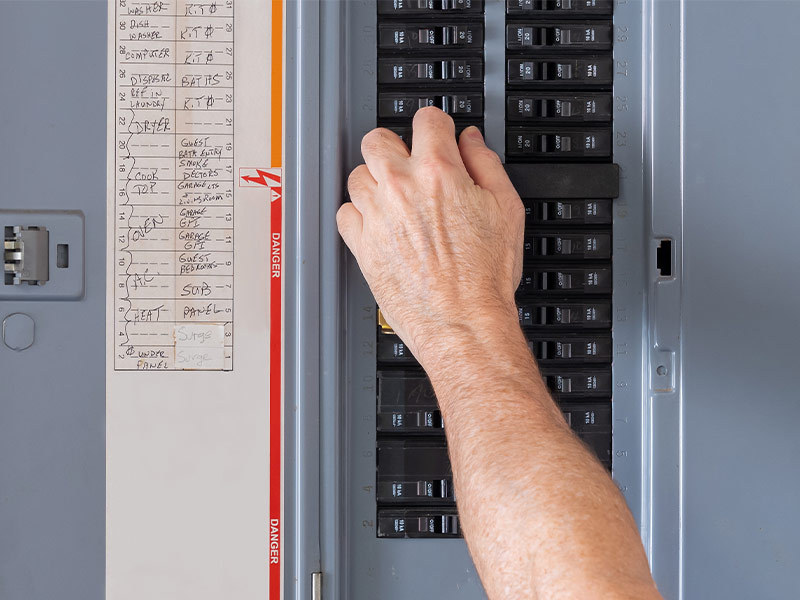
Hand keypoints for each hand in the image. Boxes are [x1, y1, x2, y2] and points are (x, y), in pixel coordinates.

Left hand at [337, 107, 524, 366]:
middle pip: (377, 139)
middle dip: (395, 146)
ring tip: (395, 200)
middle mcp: (400, 188)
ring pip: (357, 175)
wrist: (463, 323)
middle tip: (409, 164)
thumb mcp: (506, 208)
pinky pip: (345, 212)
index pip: (426, 119)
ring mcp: (376, 215)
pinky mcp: (361, 244)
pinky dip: (359, 214)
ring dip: (375, 181)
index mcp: (438, 171)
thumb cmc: (485, 276)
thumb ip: (486, 164)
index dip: (436, 126)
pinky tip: (380, 224)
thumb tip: (471, 141)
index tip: (437, 135)